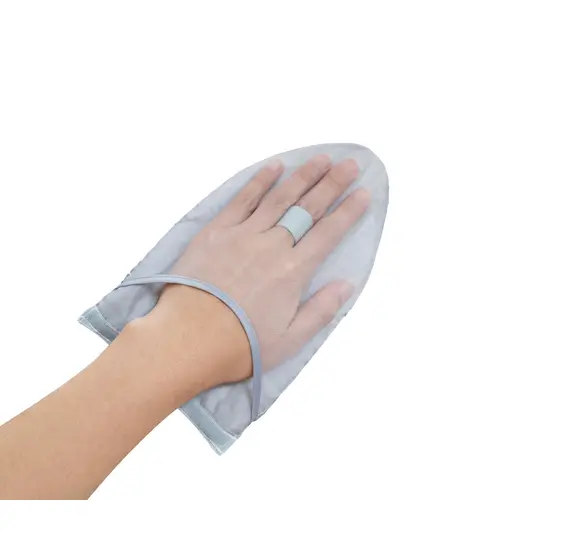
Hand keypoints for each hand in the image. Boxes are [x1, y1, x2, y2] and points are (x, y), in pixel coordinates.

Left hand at [139, 154, 370, 392]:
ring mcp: (242, 235)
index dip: (349, 211)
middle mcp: (272, 245)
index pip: (329, 233)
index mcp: (293, 272)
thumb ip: (322, 309)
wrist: (188, 339)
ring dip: (302, 176)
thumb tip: (346, 284)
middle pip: (308, 208)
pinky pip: (241, 199)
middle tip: (351, 164)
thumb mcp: (291, 339)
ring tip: (321, 159)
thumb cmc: (241, 344)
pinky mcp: (216, 232)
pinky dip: (259, 181)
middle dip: (332, 184)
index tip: (364, 193)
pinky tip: (274, 166)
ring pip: (279, 197)